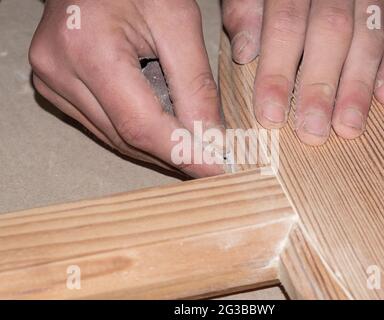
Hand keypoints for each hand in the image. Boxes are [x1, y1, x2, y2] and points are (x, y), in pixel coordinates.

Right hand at [30, 0, 223, 176]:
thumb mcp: (177, 21)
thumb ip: (194, 83)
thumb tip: (210, 138)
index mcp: (88, 48)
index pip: (140, 124)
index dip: (182, 153)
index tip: (216, 170)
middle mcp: (59, 70)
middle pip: (125, 136)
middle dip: (173, 155)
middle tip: (210, 163)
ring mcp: (51, 80)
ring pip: (113, 137)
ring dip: (156, 148)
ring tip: (191, 149)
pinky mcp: (55, 85)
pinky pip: (101, 124)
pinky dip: (135, 133)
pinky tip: (162, 132)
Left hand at [223, 0, 383, 144]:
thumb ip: (246, 10)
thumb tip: (243, 53)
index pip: (285, 26)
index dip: (277, 72)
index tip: (271, 115)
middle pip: (329, 35)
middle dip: (320, 88)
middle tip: (314, 131)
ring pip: (367, 37)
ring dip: (358, 86)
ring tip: (349, 126)